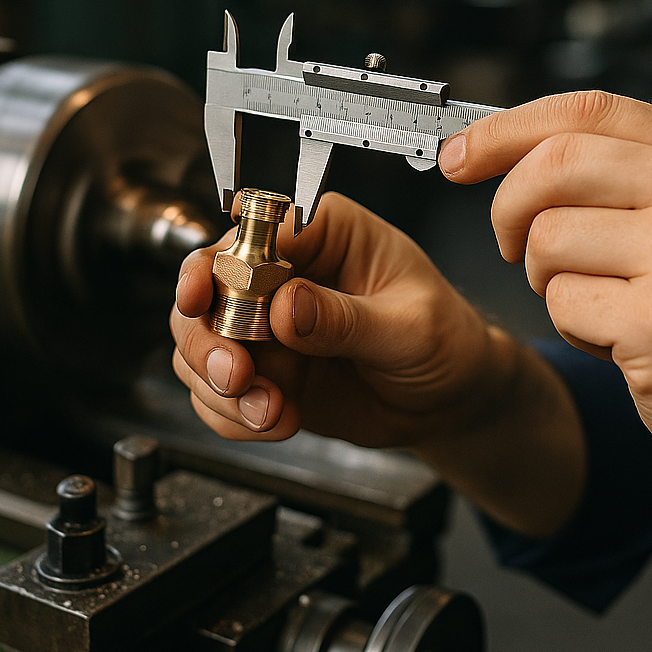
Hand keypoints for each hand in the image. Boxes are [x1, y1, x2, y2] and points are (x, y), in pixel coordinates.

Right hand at [172, 191, 584, 534]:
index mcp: (326, 233)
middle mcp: (286, 271)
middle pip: (208, 285)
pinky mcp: (264, 369)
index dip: (219, 262)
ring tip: (267, 410)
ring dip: (219, 385)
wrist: (450, 398)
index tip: (206, 297)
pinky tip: (274, 421)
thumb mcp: (412, 327)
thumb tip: (288, 305)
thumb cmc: (445, 339)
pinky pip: (217, 392)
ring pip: (200, 342)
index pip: (254, 230)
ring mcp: (268, 322)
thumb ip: (348, 319)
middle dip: (207, 336)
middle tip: (236, 374)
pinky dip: (232, 415)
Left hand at [438, 90, 651, 489]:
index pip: (588, 110)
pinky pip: (562, 301)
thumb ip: (619, 173)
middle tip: (512, 246)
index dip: (506, 130)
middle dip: (508, 208)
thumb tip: (502, 148)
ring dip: (548, 279)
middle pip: (555, 163)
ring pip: (547, 237)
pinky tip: (620, 340)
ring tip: (601, 303)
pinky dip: (572, 325)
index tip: (460, 156)